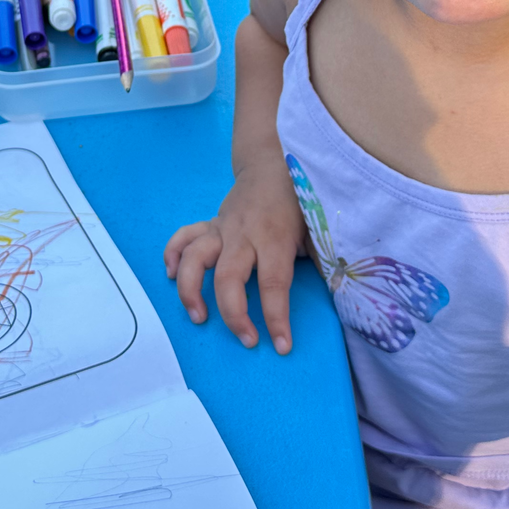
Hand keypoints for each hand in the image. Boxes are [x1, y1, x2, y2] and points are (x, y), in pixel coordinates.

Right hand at [164, 153, 307, 352]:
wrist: (273, 162)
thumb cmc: (300, 201)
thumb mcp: (317, 229)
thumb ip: (322, 260)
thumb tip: (337, 294)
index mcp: (275, 238)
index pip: (273, 284)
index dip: (276, 318)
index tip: (281, 346)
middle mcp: (243, 235)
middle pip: (229, 278)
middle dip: (234, 314)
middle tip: (246, 340)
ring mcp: (222, 229)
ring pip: (195, 258)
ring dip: (191, 290)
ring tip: (198, 316)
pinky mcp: (210, 224)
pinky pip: (183, 239)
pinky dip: (172, 257)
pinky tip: (171, 277)